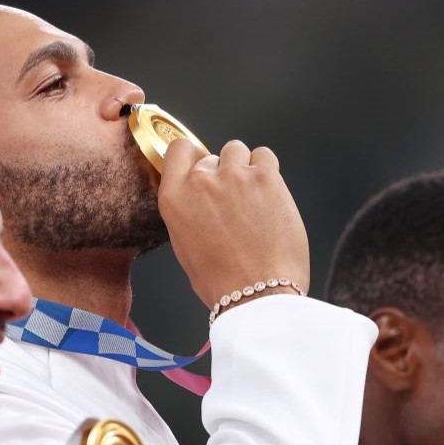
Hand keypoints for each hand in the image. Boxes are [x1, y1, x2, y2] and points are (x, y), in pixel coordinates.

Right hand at [157, 139, 309, 309]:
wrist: (257, 295)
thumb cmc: (222, 281)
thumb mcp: (185, 245)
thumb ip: (188, 210)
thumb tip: (198, 194)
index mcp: (174, 198)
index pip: (179, 150)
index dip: (194, 156)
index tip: (203, 167)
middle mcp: (201, 181)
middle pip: (212, 156)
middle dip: (222, 174)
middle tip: (234, 204)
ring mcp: (234, 176)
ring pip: (238, 151)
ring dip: (245, 169)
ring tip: (253, 200)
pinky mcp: (266, 178)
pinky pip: (265, 156)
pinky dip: (268, 170)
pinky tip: (269, 195)